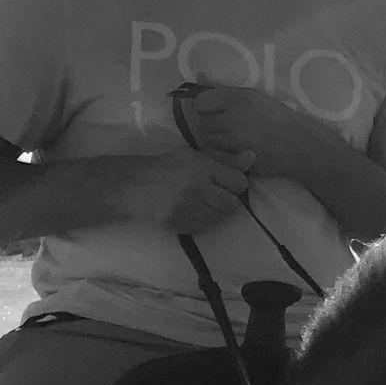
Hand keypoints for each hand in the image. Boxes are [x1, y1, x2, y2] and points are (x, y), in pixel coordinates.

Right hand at [107, 152, 248, 232]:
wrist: (133, 186)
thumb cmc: (166, 167)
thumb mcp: (194, 156)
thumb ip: (225, 160)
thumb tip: (252, 157)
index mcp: (202, 168)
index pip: (240, 182)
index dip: (235, 183)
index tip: (225, 182)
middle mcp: (198, 188)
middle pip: (232, 203)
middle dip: (225, 199)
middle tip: (212, 194)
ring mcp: (188, 208)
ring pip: (220, 217)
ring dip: (214, 211)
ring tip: (199, 202)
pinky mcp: (180, 224)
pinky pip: (204, 227)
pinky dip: (201, 221)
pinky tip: (190, 210)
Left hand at [178, 83, 318, 179]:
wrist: (302, 145)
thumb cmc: (278, 117)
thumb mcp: (253, 96)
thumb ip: (224, 87)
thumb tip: (199, 75)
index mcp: (239, 99)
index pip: (200, 102)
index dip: (207, 107)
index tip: (216, 110)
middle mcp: (235, 119)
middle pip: (204, 123)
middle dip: (213, 125)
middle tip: (228, 128)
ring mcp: (237, 143)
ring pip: (210, 142)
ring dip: (217, 142)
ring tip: (234, 141)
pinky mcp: (240, 161)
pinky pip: (219, 158)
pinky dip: (224, 156)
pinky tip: (236, 153)